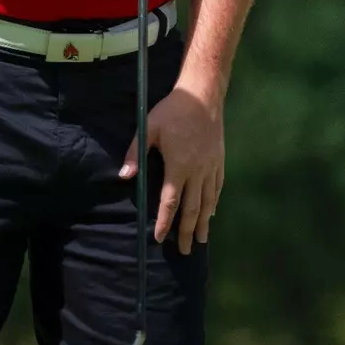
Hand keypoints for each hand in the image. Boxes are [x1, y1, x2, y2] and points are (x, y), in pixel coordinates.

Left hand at [119, 81, 223, 251]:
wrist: (204, 94)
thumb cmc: (173, 110)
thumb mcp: (148, 127)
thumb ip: (135, 153)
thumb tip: (124, 176)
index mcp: (179, 166)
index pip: (171, 202)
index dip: (165, 222)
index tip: (160, 239)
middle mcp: (197, 171)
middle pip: (193, 208)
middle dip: (188, 231)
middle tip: (186, 250)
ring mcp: (211, 166)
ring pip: (208, 201)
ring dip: (204, 223)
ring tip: (202, 240)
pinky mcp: (219, 159)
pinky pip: (218, 187)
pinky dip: (214, 202)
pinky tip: (212, 212)